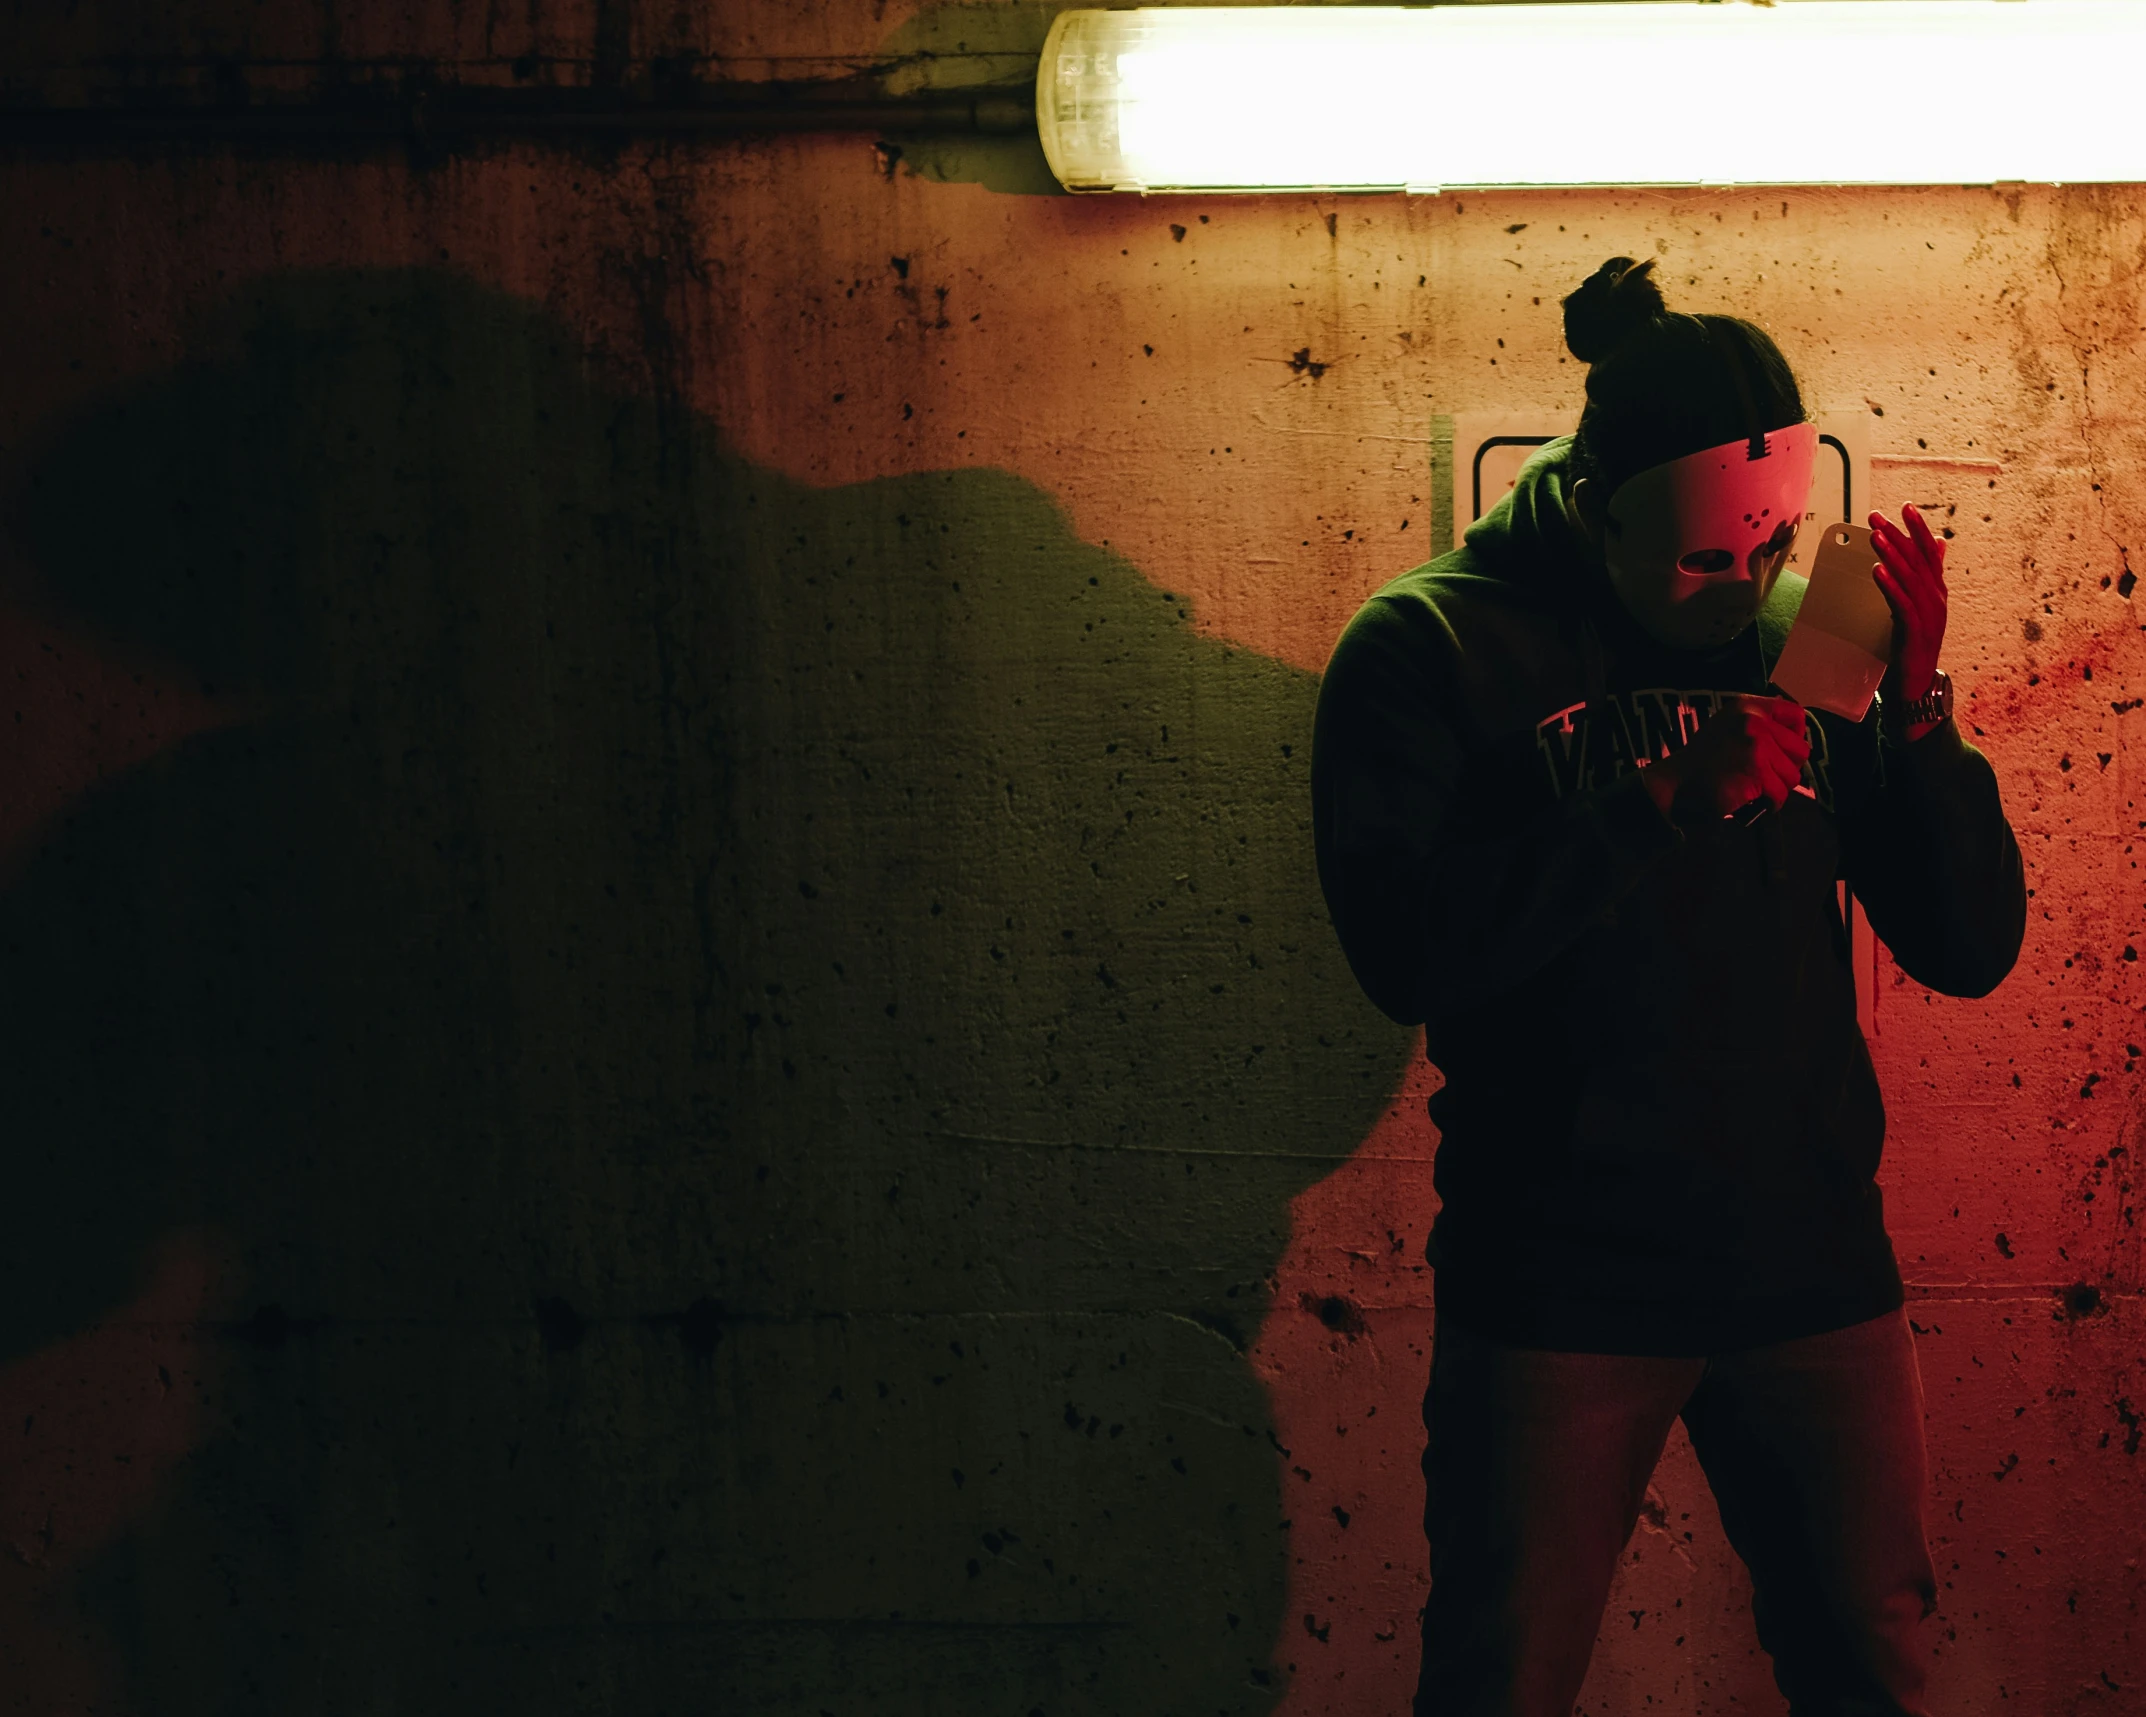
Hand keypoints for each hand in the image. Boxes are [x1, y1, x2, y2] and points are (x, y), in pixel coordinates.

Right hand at [1642, 694, 1810, 823]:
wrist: (1674, 785)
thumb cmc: (1702, 761)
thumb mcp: (1727, 727)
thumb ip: (1758, 725)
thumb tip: (1793, 740)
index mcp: (1747, 706)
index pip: (1795, 715)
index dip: (1795, 736)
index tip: (1780, 752)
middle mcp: (1754, 720)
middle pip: (1800, 750)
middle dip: (1786, 769)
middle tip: (1765, 778)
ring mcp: (1756, 745)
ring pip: (1792, 775)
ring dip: (1777, 789)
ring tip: (1755, 791)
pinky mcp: (1757, 771)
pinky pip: (1780, 794)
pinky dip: (1770, 804)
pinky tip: (1753, 802)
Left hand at [1869, 502, 1948, 730]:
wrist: (1918, 686)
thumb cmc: (1914, 647)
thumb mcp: (1919, 609)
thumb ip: (1925, 579)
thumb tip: (1937, 546)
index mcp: (1938, 592)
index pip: (1930, 553)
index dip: (1918, 529)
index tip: (1905, 507)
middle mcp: (1938, 600)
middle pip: (1918, 561)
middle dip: (1898, 535)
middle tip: (1877, 516)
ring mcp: (1930, 616)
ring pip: (1911, 579)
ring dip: (1892, 555)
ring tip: (1875, 535)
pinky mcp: (1917, 633)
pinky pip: (1902, 605)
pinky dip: (1890, 586)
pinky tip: (1877, 570)